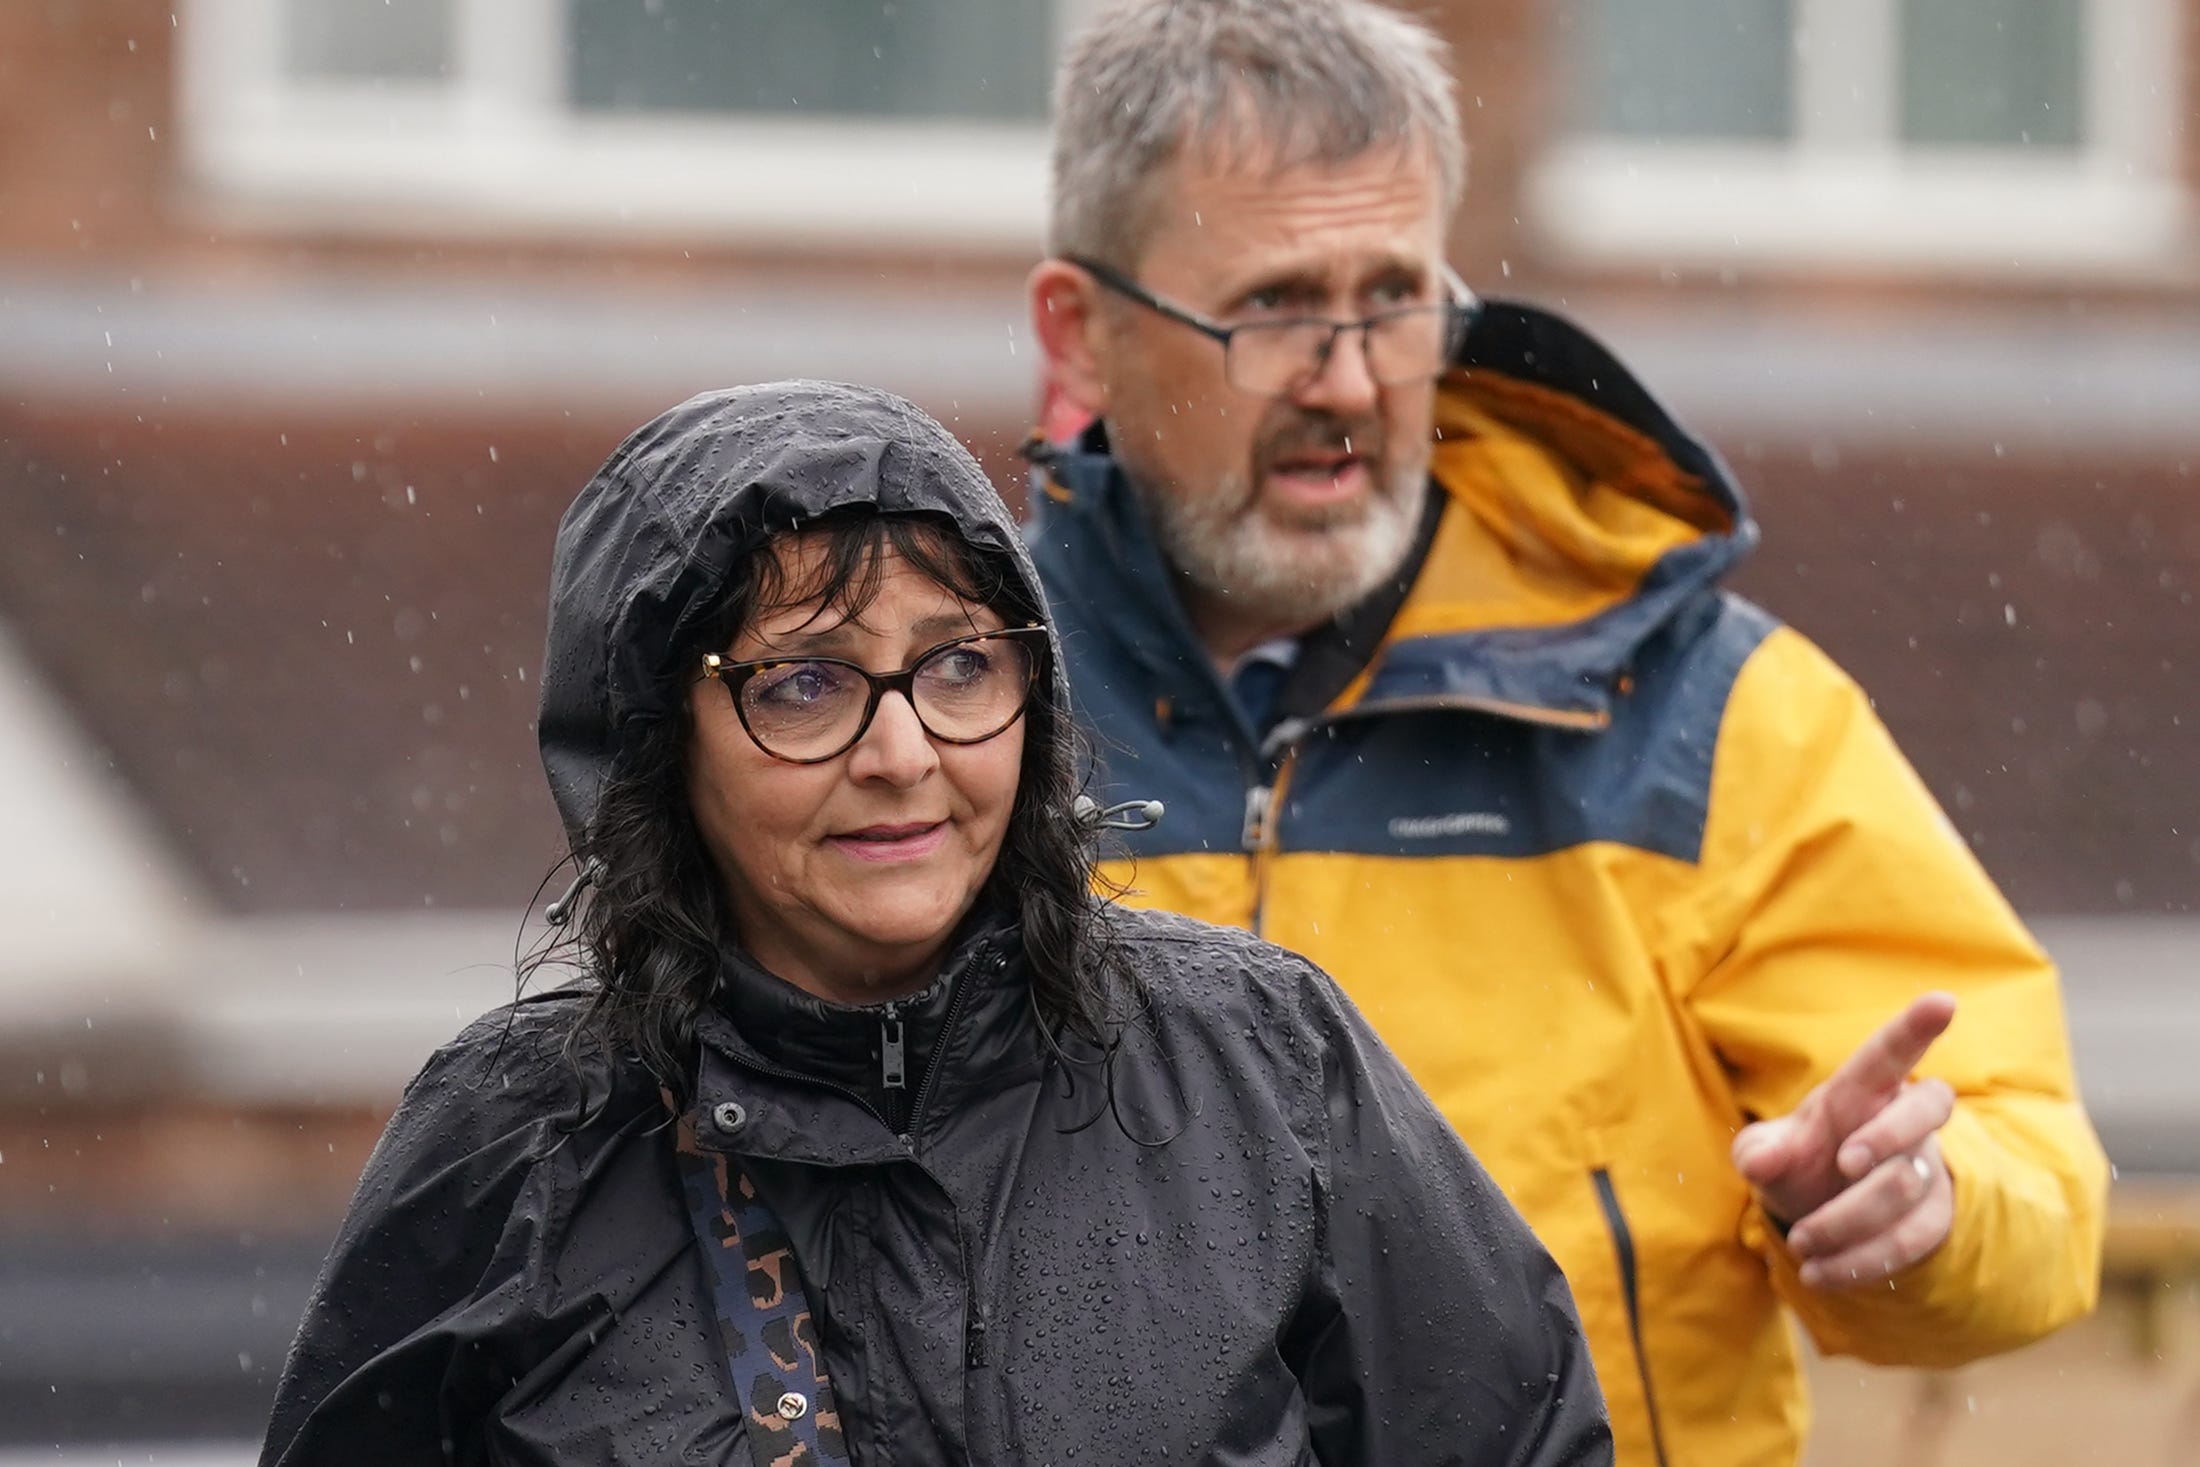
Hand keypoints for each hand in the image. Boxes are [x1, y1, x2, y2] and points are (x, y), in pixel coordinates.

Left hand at [1730, 993, 1958, 1289]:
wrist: (1816, 1214)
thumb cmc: (1795, 1164)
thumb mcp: (1766, 1155)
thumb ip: (1760, 1153)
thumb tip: (1759, 1164)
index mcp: (1860, 1091)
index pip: (1888, 1055)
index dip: (1914, 1029)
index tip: (1943, 1000)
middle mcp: (1903, 1119)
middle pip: (1926, 1108)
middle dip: (1887, 1134)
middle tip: (1844, 1163)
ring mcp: (1925, 1167)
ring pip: (1907, 1186)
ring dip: (1849, 1220)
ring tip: (1801, 1243)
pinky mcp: (1933, 1217)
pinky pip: (1911, 1240)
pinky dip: (1862, 1261)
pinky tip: (1821, 1273)